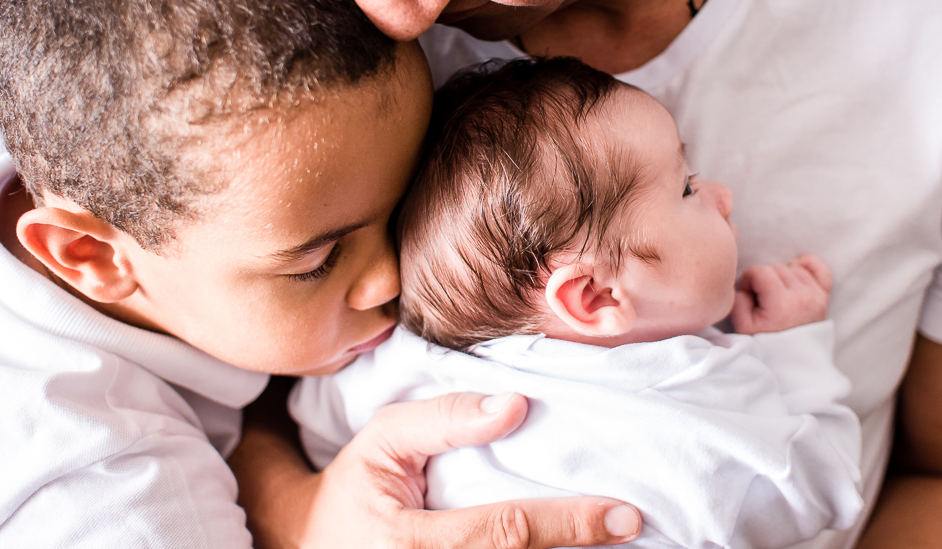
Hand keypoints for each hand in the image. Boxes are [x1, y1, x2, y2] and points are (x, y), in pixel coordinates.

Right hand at [234, 391, 641, 548]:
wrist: (310, 547)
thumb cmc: (353, 490)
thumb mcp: (382, 440)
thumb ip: (443, 419)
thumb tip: (516, 407)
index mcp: (411, 544)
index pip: (504, 533)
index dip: (568, 524)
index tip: (622, 514)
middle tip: (632, 527)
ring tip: (608, 539)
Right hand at [731, 253, 830, 334]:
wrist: (792, 362)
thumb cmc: (766, 343)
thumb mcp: (742, 326)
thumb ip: (738, 300)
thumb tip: (746, 285)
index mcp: (781, 304)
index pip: (760, 271)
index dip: (748, 279)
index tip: (747, 294)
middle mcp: (801, 296)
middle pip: (777, 267)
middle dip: (764, 278)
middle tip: (760, 296)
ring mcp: (815, 296)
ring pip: (793, 268)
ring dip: (781, 276)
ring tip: (775, 292)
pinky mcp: (823, 297)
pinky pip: (819, 269)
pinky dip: (807, 265)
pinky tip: (796, 268)